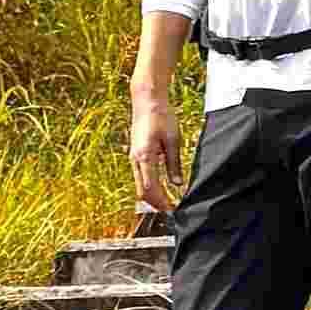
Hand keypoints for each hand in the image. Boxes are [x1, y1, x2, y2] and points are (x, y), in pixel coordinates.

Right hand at [127, 92, 184, 213]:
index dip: (162, 202)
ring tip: (167, 201)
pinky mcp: (135, 154)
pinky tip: (161, 187)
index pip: (151, 189)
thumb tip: (177, 184)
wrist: (147, 100)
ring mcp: (133, 157)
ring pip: (140, 185)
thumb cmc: (161, 116)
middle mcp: (135, 159)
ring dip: (152, 195)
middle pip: (142, 191)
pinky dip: (149, 185)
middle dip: (156, 203)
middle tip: (171, 209)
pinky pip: (140, 176)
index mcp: (145, 157)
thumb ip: (174, 164)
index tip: (173, 210)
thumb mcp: (173, 140)